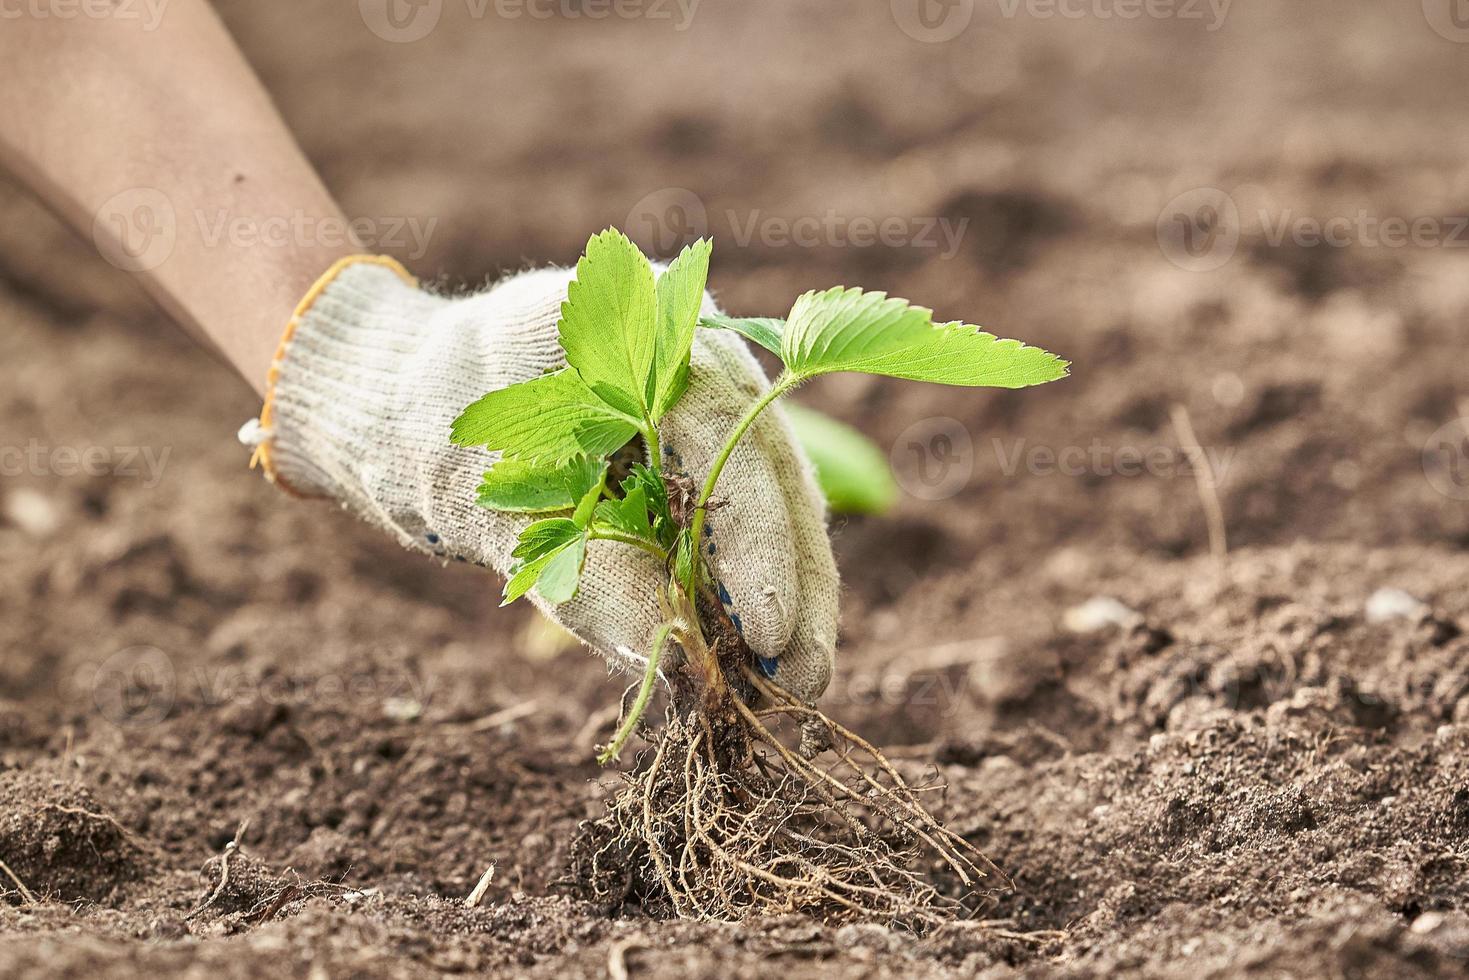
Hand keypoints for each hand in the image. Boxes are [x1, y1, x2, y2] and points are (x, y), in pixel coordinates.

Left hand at [243, 257, 839, 701]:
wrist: (394, 397)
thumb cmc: (426, 433)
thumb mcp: (493, 510)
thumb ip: (588, 581)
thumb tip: (681, 674)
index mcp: (636, 324)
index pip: (726, 434)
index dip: (760, 542)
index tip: (768, 636)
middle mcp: (691, 342)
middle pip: (772, 466)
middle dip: (793, 580)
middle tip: (802, 684)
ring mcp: (702, 384)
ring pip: (771, 491)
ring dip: (785, 585)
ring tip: (794, 682)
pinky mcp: (694, 433)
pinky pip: (739, 504)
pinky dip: (747, 574)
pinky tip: (761, 645)